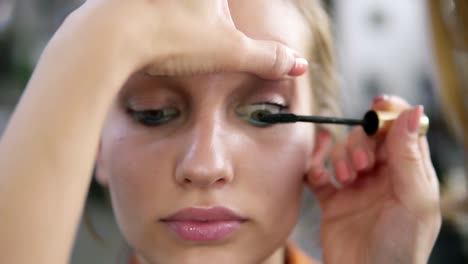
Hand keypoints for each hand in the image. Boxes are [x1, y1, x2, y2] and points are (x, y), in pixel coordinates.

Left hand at [68, 0, 306, 78]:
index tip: (227, 27)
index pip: (233, 1)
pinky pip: (152, 6)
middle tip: (214, 31)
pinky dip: (160, 12)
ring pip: (179, 6)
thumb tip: (299, 65)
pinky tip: (158, 28)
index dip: (229, 15)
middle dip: (215, 15)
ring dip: (187, 14)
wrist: (111, 38)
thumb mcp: (229, 52)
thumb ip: (267, 58)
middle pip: (212, 5)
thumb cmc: (170, 37)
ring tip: (188, 35)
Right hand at [308, 95, 440, 263]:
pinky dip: (315, 171)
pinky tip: (320, 180)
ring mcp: (356, 187)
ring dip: (339, 157)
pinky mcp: (332, 200)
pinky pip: (319, 175)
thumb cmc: (400, 247)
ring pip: (342, 151)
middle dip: (361, 142)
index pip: (402, 130)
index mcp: (409, 173)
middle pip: (368, 137)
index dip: (390, 114)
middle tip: (361, 164)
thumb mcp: (414, 200)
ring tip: (345, 179)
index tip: (377, 106)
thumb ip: (409, 156)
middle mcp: (383, 176)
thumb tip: (413, 111)